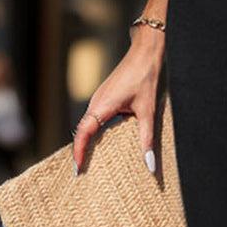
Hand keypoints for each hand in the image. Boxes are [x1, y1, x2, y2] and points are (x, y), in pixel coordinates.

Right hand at [72, 24, 164, 175]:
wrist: (145, 52)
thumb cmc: (145, 78)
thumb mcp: (148, 112)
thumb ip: (147, 139)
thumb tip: (150, 165)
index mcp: (102, 106)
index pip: (83, 133)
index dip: (78, 152)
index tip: (76, 169)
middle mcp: (96, 103)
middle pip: (82, 132)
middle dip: (80, 152)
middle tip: (80, 173)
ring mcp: (99, 99)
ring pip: (88, 125)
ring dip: (87, 143)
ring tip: (88, 163)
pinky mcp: (104, 97)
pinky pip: (94, 119)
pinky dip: (94, 133)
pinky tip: (103, 144)